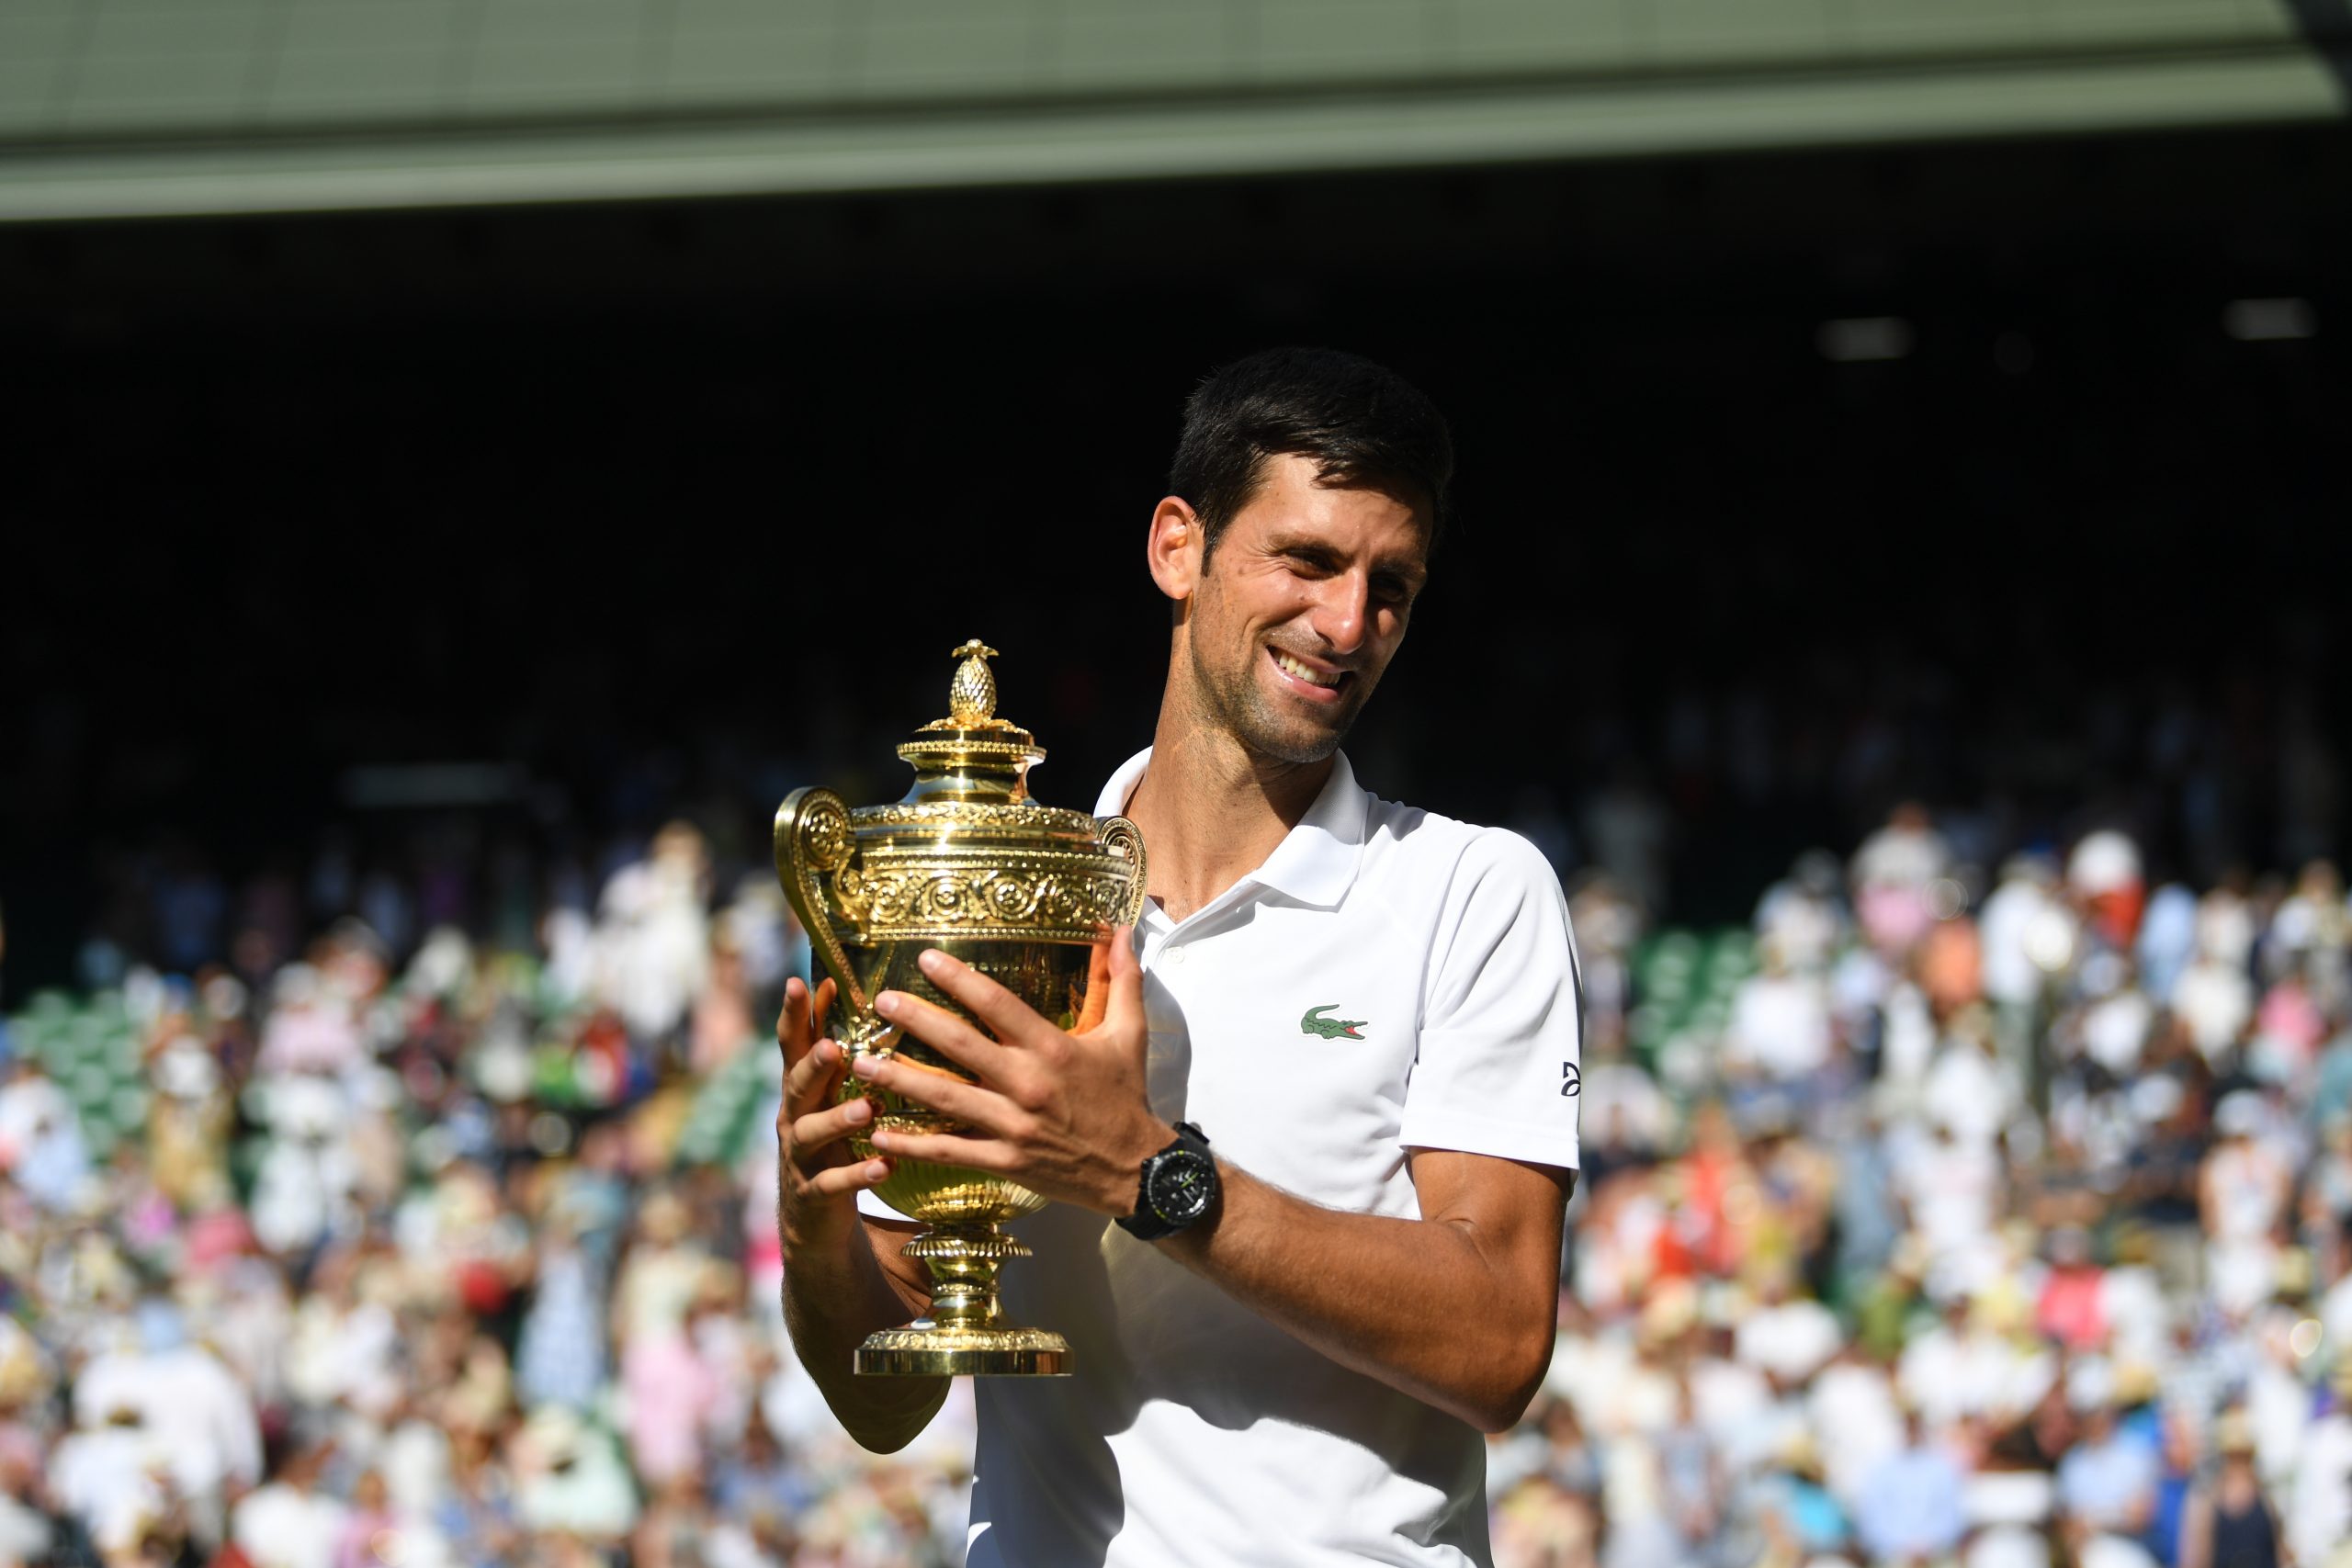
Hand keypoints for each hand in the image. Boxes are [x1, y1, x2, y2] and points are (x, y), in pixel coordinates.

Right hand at [775, 974, 891, 1245]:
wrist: (812, 1221)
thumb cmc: (832, 1142)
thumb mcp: (831, 1096)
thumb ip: (840, 1056)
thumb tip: (858, 995)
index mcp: (801, 1089)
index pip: (793, 1044)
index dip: (793, 1015)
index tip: (799, 982)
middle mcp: (795, 1117)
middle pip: (797, 1085)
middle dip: (814, 1065)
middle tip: (834, 1047)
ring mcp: (800, 1157)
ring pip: (812, 1134)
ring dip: (838, 1120)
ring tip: (866, 1110)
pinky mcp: (813, 1194)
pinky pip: (833, 1184)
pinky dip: (857, 1175)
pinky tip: (883, 1166)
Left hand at [853, 929, 1167, 1215]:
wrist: (1135, 1169)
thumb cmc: (1126, 1097)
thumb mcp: (1130, 1035)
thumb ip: (1123, 981)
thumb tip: (1120, 930)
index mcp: (1052, 1048)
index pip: (997, 1004)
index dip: (959, 979)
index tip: (926, 958)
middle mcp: (1027, 1083)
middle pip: (959, 1045)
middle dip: (915, 1020)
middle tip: (880, 1002)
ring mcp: (1011, 1125)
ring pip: (943, 1098)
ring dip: (898, 1080)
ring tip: (859, 1063)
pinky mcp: (1004, 1160)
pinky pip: (949, 1151)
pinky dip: (911, 1145)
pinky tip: (878, 1136)